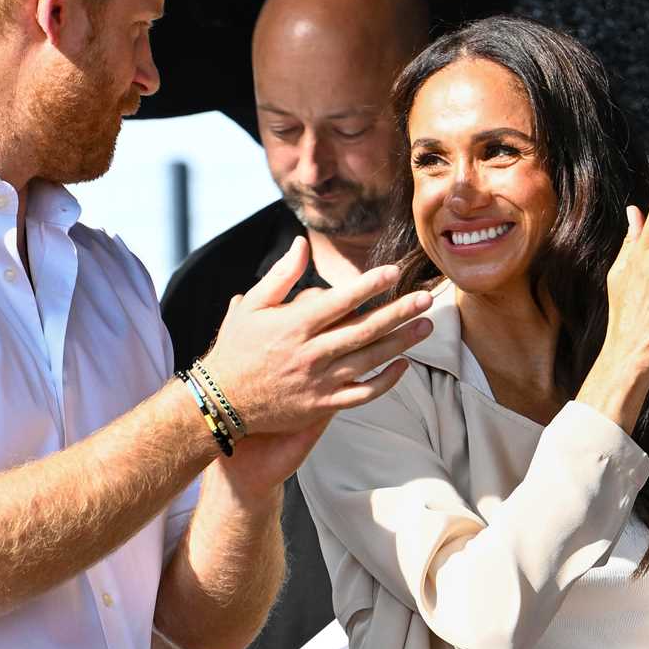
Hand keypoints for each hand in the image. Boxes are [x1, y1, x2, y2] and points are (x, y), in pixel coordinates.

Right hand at [199, 236, 433, 438]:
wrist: (221, 403)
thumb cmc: (237, 348)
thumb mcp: (252, 306)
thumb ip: (282, 275)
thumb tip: (302, 243)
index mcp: (294, 325)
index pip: (340, 301)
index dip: (369, 285)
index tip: (393, 271)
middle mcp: (311, 352)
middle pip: (365, 329)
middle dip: (399, 312)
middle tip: (426, 298)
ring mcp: (319, 381)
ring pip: (370, 359)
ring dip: (402, 342)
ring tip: (426, 325)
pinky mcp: (323, 405)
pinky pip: (363, 394)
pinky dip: (386, 381)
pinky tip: (403, 365)